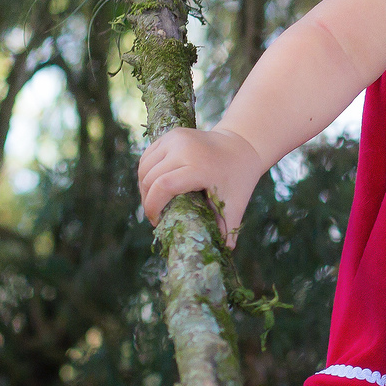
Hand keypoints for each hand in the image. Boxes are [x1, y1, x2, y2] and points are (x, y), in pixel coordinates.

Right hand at [138, 126, 263, 242]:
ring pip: (144, 167)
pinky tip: (153, 187)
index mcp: (199, 166)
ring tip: (153, 203)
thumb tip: (225, 251)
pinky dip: (146, 173)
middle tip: (155, 216)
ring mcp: (175, 139)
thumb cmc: (238, 179)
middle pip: (150, 178)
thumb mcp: (235, 203)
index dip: (153, 206)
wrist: (242, 145)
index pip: (163, 186)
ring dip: (144, 187)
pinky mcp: (170, 135)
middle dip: (148, 201)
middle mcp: (183, 148)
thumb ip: (228, 227)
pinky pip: (148, 157)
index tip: (156, 221)